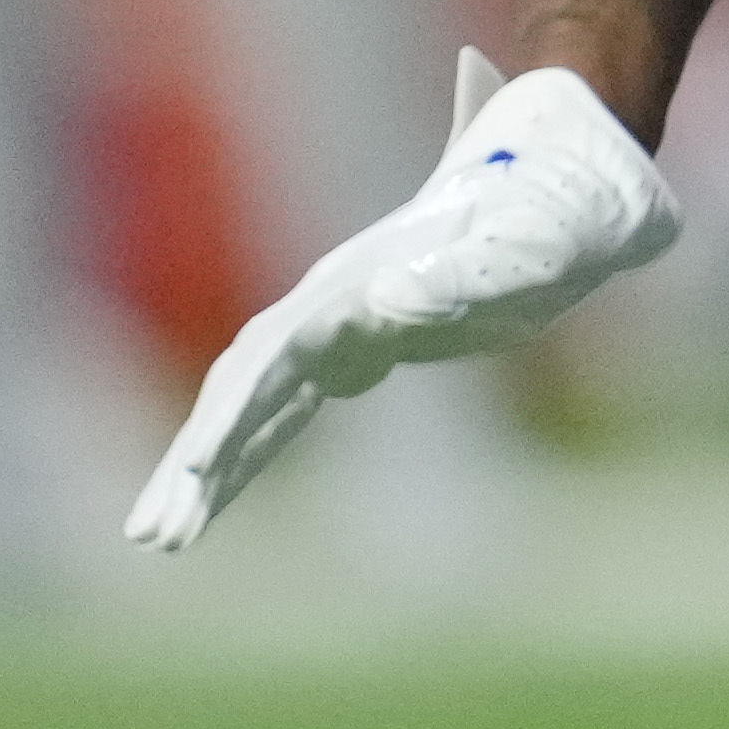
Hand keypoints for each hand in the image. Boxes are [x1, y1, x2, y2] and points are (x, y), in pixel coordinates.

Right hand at [125, 54, 675, 548]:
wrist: (577, 189)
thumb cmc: (553, 215)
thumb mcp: (526, 248)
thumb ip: (463, 271)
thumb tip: (378, 306)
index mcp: (359, 280)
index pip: (273, 357)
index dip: (235, 412)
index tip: (199, 464)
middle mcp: (334, 300)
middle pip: (243, 386)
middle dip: (197, 458)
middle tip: (152, 534)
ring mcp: (342, 324)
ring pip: (254, 404)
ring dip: (209, 470)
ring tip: (161, 540)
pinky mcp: (362, 348)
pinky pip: (287, 410)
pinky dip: (249, 454)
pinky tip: (212, 503)